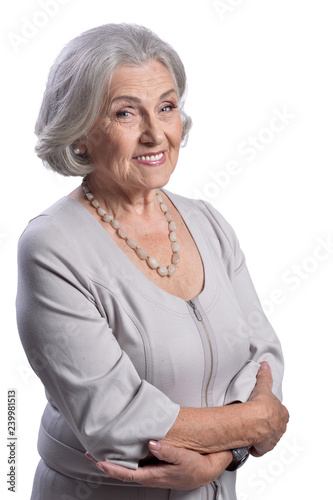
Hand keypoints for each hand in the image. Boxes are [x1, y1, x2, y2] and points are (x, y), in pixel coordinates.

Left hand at [87, 440, 232, 489]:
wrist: (207, 470)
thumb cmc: (196, 466)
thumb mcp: (185, 459)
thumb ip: (168, 452)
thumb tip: (152, 443)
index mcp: (155, 476)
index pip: (128, 474)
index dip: (113, 468)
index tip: (99, 462)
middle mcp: (150, 475)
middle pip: (123, 472)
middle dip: (106, 464)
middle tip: (90, 453)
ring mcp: (151, 471)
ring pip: (127, 468)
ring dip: (113, 460)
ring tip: (100, 450)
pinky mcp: (154, 466)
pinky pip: (135, 463)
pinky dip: (124, 458)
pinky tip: (120, 450)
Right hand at [247, 362, 288, 456]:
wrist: (254, 421)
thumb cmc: (261, 406)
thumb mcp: (264, 387)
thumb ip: (264, 376)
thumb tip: (265, 365)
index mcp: (283, 414)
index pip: (280, 412)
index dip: (271, 411)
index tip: (263, 410)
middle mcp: (280, 427)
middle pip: (275, 426)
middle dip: (267, 424)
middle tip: (256, 420)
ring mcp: (273, 438)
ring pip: (268, 437)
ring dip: (261, 435)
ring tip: (251, 430)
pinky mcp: (264, 448)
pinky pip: (259, 448)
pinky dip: (254, 447)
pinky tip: (248, 442)